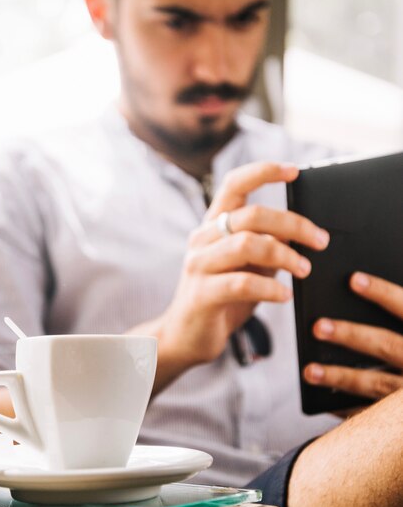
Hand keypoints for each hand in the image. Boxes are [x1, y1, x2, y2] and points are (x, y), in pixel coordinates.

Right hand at [159, 162, 329, 369]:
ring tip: (304, 269)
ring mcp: (199, 265)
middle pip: (252, 215)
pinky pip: (242, 283)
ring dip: (285, 256)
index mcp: (213, 226)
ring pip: (247, 244)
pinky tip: (284, 295)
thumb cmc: (223, 298)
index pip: (234, 185)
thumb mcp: (249, 267)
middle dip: (293, 224)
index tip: (294, 171)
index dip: (263, 172)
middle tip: (320, 240)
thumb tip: (303, 234)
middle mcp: (203, 239)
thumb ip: (268, 247)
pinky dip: (270, 288)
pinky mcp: (202, 294)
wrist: (186, 336)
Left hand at [304, 273, 402, 400]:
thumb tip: (361, 287)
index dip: (382, 292)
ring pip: (376, 384)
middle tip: (317, 327)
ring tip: (309, 370)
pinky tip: (326, 401)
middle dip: (351, 335)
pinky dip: (350, 410)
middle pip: (387, 345)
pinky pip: (376, 416)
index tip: (353, 279)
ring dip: (340, 377)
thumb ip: (401, 316)